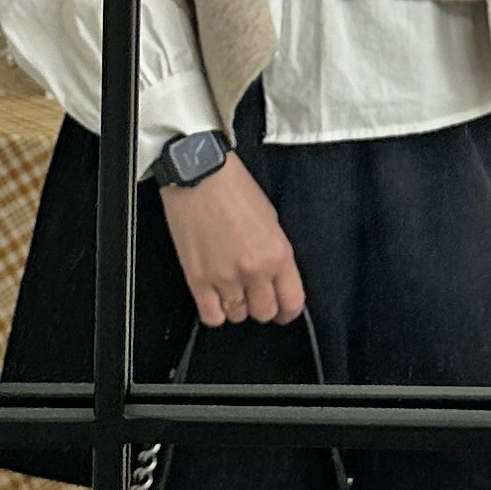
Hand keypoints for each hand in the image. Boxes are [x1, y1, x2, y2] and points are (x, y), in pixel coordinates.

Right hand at [157, 155, 305, 328]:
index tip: (283, 311)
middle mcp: (254, 269)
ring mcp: (225, 276)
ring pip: (238, 316)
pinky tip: (215, 298)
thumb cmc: (233, 189)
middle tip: (255, 296)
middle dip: (262, 307)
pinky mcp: (198, 278)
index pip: (292, 302)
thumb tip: (278, 280)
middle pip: (265, 313)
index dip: (288, 312)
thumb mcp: (271, 220)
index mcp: (277, 253)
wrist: (200, 174)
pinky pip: (211, 316)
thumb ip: (276, 255)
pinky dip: (215, 311)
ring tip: (232, 288)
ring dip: (237, 306)